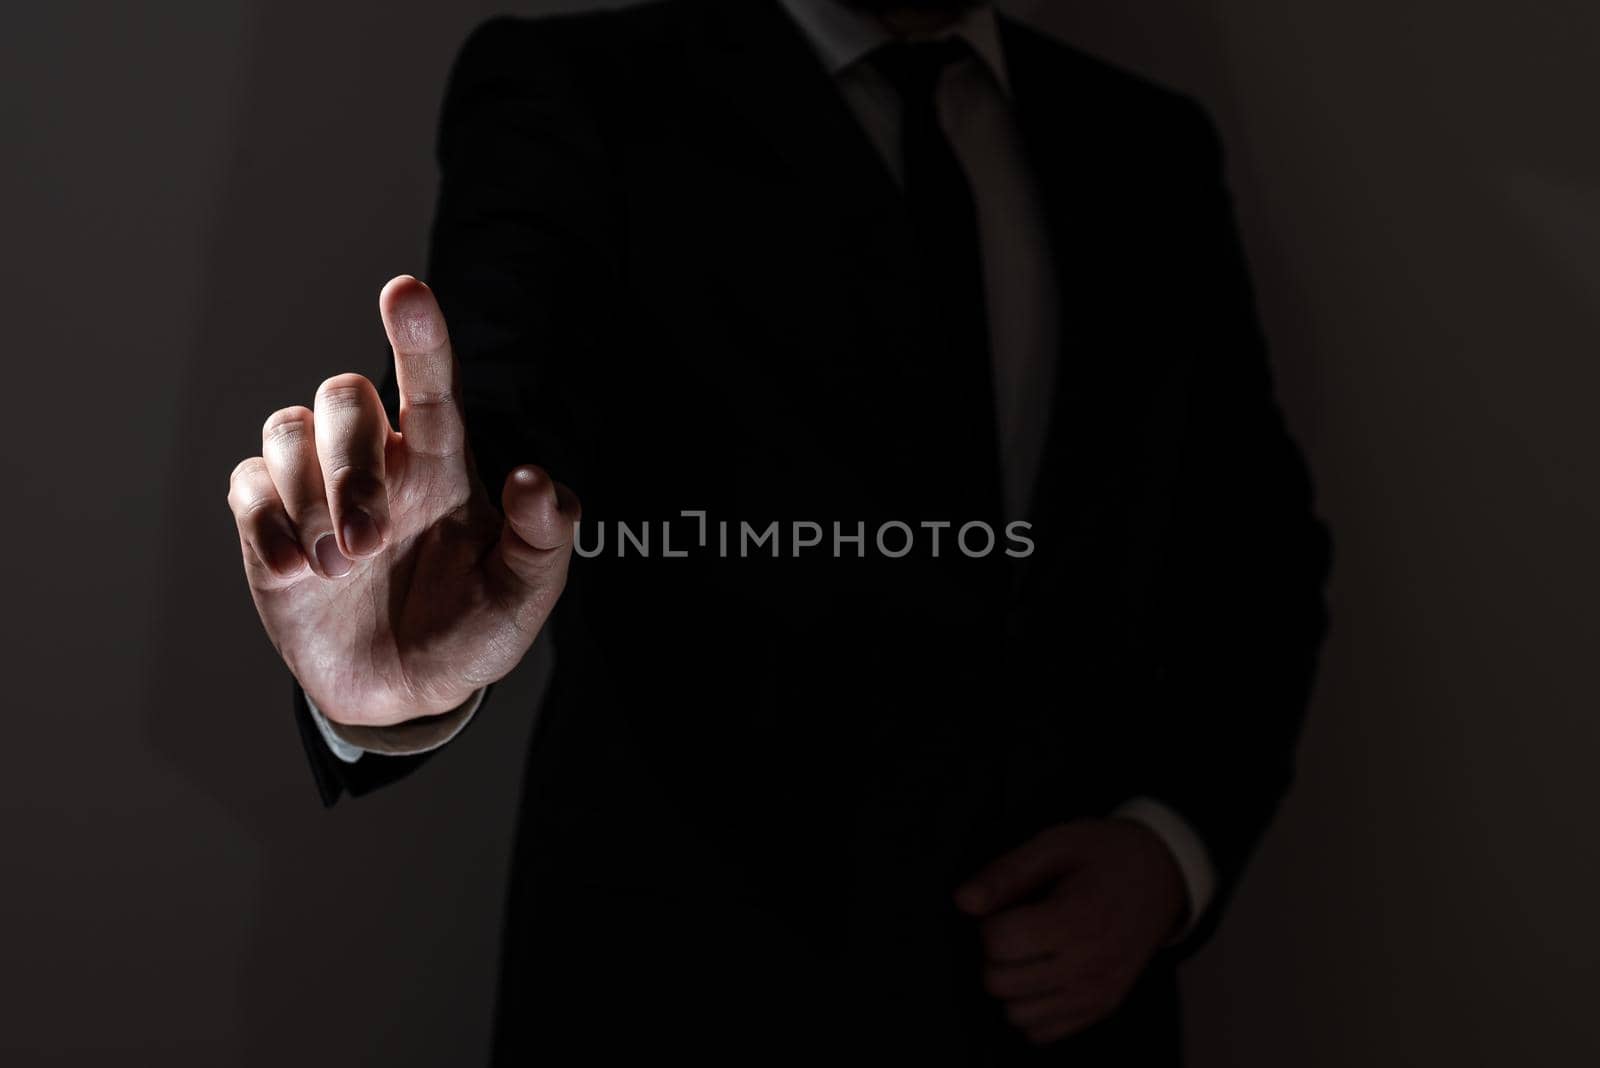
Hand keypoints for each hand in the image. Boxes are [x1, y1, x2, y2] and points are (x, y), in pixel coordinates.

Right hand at [226, 275, 578, 725]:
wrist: (405, 693)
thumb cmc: (470, 629)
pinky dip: (270, 529)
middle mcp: (377, 463)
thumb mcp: (524, 596)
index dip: (419, 336)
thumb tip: (536, 480)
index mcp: (441, 465)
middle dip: (351, 464)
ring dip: (308, 496)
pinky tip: (300, 575)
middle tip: (368, 543)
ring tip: (338, 566)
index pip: (430, 385)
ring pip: (287, 428)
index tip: (405, 292)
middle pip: (343, 397)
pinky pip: (246, 487)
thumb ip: (545, 538)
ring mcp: (317, 491)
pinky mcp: (269, 526)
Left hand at [954, 818, 1187, 1046]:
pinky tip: (1044, 973)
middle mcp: (1090, 964)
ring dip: (1012, 985)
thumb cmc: (1105, 855)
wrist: (1163, 875)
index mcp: (1077, 918)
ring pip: (1017, 1016)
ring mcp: (1098, 992)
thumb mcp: (1055, 844)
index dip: (990, 922)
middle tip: (1017, 928)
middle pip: (1000, 983)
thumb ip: (1006, 873)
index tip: (1010, 907)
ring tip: (1031, 951)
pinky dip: (1033, 1007)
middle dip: (995, 955)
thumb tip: (963, 901)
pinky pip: (1043, 1032)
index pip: (999, 943)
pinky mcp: (1102, 1008)